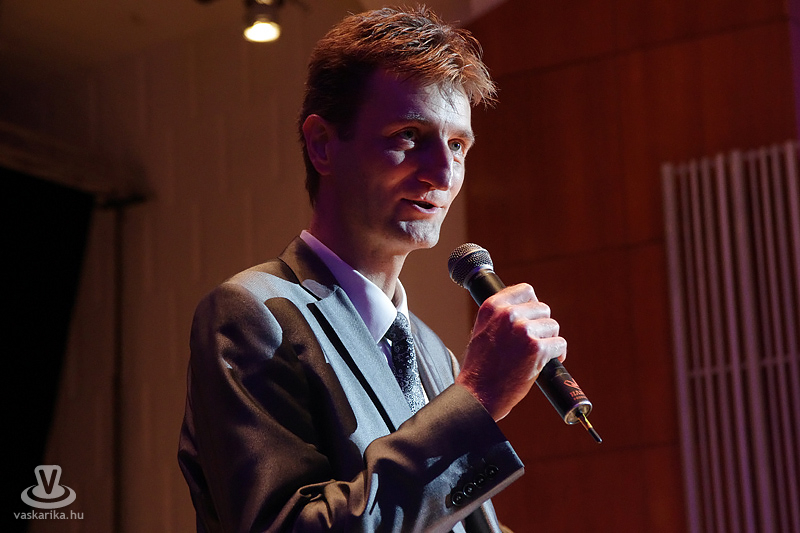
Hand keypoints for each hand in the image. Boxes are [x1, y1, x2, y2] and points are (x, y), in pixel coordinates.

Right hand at [455, 283, 566, 420]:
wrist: (478, 394)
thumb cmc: (480, 367)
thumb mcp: (482, 330)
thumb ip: (501, 316)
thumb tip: (526, 309)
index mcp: (492, 307)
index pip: (525, 290)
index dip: (532, 304)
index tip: (532, 316)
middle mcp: (508, 314)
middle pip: (543, 309)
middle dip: (542, 326)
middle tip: (533, 342)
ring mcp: (523, 330)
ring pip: (553, 326)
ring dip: (549, 340)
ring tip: (536, 355)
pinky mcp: (537, 349)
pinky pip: (559, 344)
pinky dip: (557, 355)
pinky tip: (544, 363)